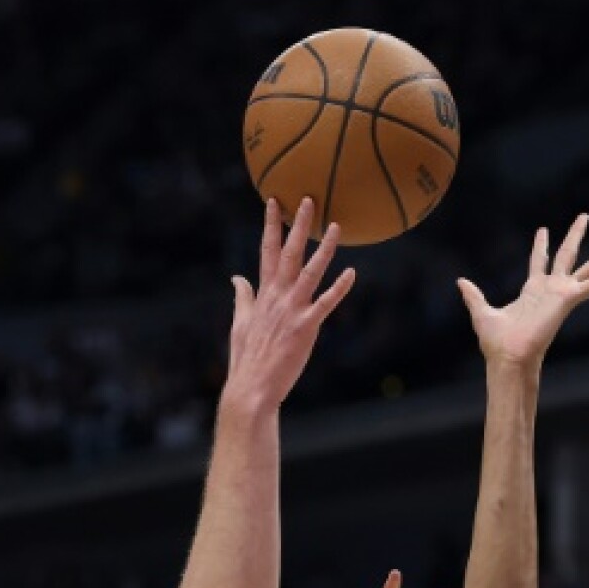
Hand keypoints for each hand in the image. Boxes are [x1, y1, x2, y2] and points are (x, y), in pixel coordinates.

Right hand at [226, 197, 355, 410]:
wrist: (252, 387)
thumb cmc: (247, 359)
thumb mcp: (240, 324)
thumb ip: (243, 297)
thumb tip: (236, 278)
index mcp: (263, 295)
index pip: (266, 252)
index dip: (270, 226)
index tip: (274, 202)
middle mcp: (277, 297)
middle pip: (288, 253)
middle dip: (298, 225)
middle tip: (309, 199)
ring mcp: (292, 311)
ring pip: (309, 272)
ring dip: (323, 248)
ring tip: (336, 226)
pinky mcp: (305, 328)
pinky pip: (325, 304)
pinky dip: (339, 288)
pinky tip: (352, 272)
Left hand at [458, 214, 588, 371]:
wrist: (508, 357)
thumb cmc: (497, 343)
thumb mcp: (481, 312)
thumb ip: (473, 296)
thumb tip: (460, 282)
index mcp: (533, 291)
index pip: (539, 262)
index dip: (541, 246)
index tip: (543, 230)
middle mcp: (551, 290)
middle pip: (569, 256)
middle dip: (575, 235)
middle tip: (584, 215)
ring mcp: (564, 294)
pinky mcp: (571, 299)